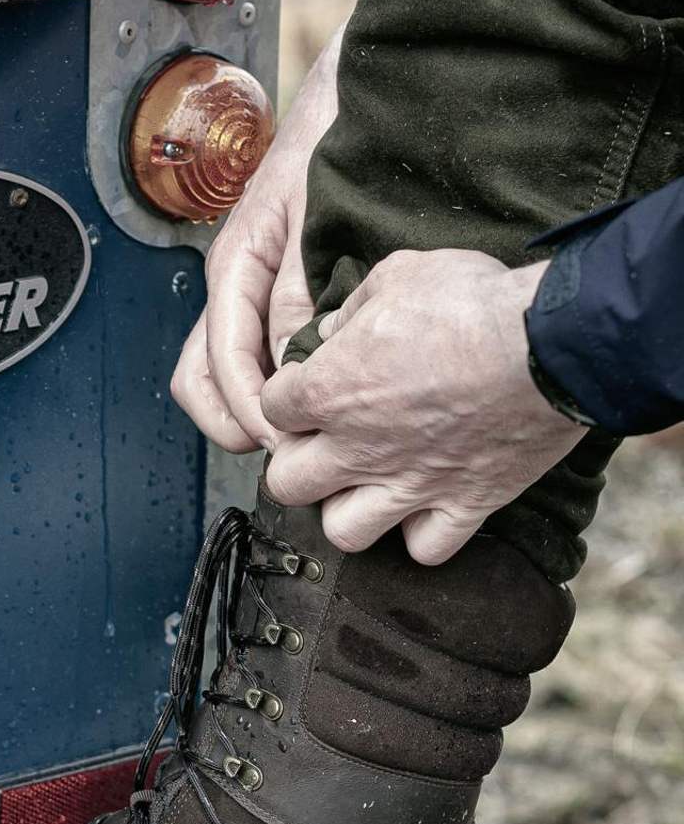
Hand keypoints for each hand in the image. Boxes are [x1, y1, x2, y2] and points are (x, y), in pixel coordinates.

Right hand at [170, 24, 344, 452]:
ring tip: (291, 436)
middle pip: (202, 380)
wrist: (350, 95)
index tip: (285, 438)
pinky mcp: (269, 298)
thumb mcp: (316, 218)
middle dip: (235, 423)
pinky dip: (265, 391)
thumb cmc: (331, 139)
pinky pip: (249, 359)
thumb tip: (290, 364)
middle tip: (284, 450)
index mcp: (235, 267)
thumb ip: (298, 291)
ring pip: (217, 376)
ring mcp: (247, 296)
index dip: (250, 410)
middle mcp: (233, 288)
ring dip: (243, 413)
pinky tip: (304, 403)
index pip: (222, 361)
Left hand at [261, 249, 586, 564]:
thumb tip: (328, 330)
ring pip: (342, 532)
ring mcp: (408, 485)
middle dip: (298, 462)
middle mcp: (357, 448)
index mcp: (329, 390)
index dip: (286, 394)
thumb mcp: (398, 274)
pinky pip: (424, 549)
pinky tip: (426, 508)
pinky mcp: (462, 505)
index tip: (308, 384)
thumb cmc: (473, 302)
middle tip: (323, 443)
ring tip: (365, 485)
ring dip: (346, 510)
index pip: (271, 407)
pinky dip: (422, 535)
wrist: (553, 344)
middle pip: (287, 483)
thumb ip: (350, 309)